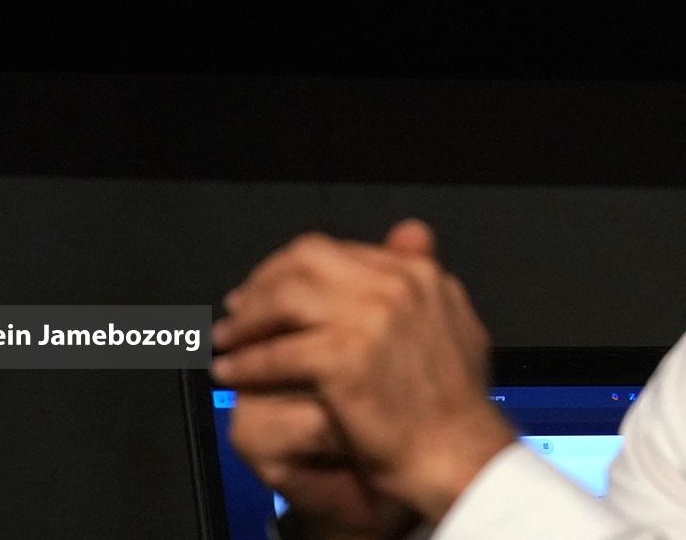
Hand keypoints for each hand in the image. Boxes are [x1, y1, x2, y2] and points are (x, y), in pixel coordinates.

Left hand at [213, 221, 518, 523]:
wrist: (459, 453)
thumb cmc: (456, 404)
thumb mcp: (456, 322)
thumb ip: (425, 277)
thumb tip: (408, 233)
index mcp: (416, 272)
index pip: (335, 251)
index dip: (292, 269)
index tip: (270, 288)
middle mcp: (393, 284)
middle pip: (304, 261)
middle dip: (262, 283)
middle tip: (237, 308)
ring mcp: (368, 318)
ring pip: (284, 299)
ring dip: (247, 321)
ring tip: (226, 340)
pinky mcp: (343, 358)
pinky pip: (277, 354)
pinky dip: (247, 364)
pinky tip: (232, 374)